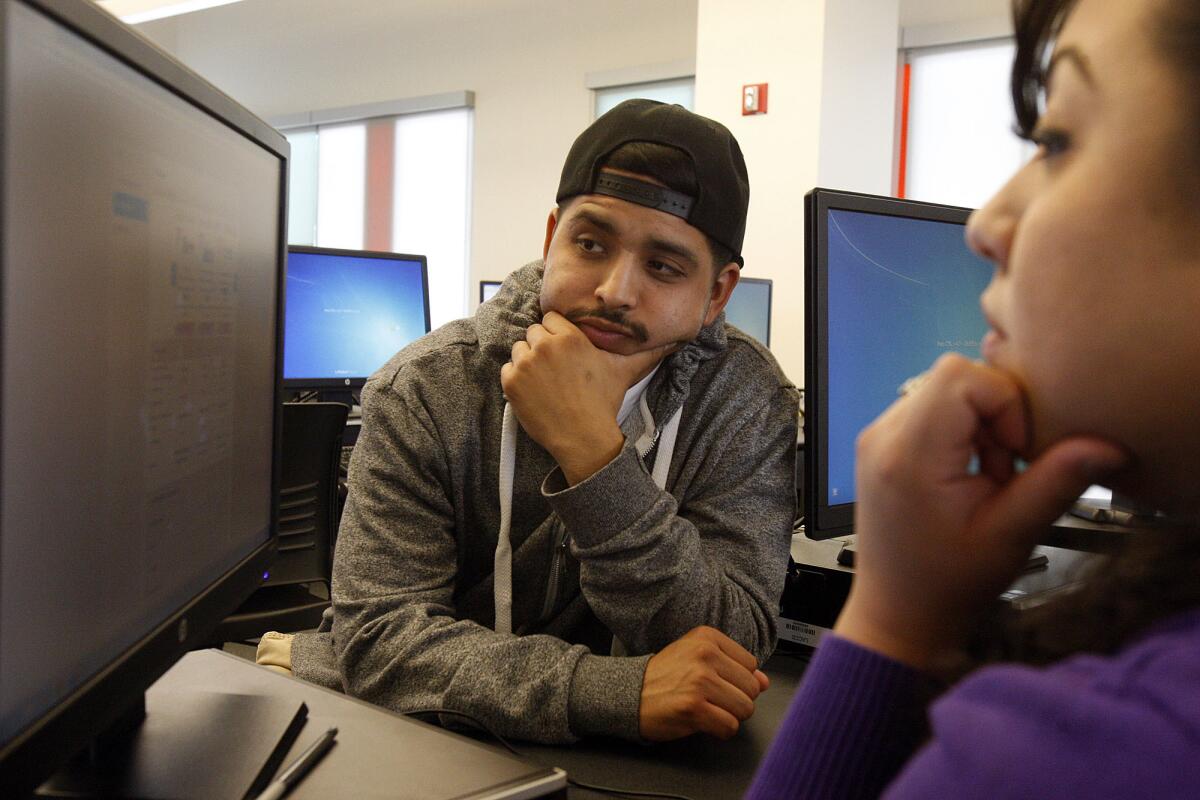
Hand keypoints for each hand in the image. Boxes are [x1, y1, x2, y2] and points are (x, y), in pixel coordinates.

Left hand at [500, 311, 673, 483]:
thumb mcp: (626, 371)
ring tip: (547, 384)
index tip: (565, 354)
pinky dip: (517, 381)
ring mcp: (525, 363)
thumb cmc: (603, 403)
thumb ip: (649, 352)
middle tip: (557, 372)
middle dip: (542, 348)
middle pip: (534, 332)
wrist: (583, 438)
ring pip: (519, 350)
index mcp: (569, 336)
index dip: (558, 336)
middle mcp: (545, 345)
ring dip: (528, 363)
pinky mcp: (511, 382)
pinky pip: (507, 369)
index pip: (551, 319)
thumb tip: (679, 341)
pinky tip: (536, 394)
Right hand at [638, 626, 769, 740]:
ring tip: (708, 710)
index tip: (718, 682)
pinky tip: (704, 722)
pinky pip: (730, 726)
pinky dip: (720, 730)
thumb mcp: (697, 658)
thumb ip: (734, 666)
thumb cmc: (664, 676)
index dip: (737, 680)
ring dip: (729, 716)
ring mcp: (700, 681)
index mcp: (707, 637)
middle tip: (712, 699)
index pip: (751, 664)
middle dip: (737, 700)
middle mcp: (705, 655)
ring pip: (745, 708)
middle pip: (751, 688)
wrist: (629, 692)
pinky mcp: (694, 707)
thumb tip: (764, 681)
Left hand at [836, 354, 1126, 669]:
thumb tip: (1104, 445)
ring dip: (979, 425)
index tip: (1015, 453)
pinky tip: (967, 476)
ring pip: (944, 390)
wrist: (899, 613)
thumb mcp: (1012, 534)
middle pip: (953, 376)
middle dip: (996, 414)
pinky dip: (960, 431)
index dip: (1005, 403)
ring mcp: (877, 437)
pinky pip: (929, 409)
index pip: (961, 375)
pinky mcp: (881, 444)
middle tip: (1004, 469)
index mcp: (908, 453)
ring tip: (985, 478)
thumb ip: (1057, 481)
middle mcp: (883, 436)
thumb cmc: (946, 583)